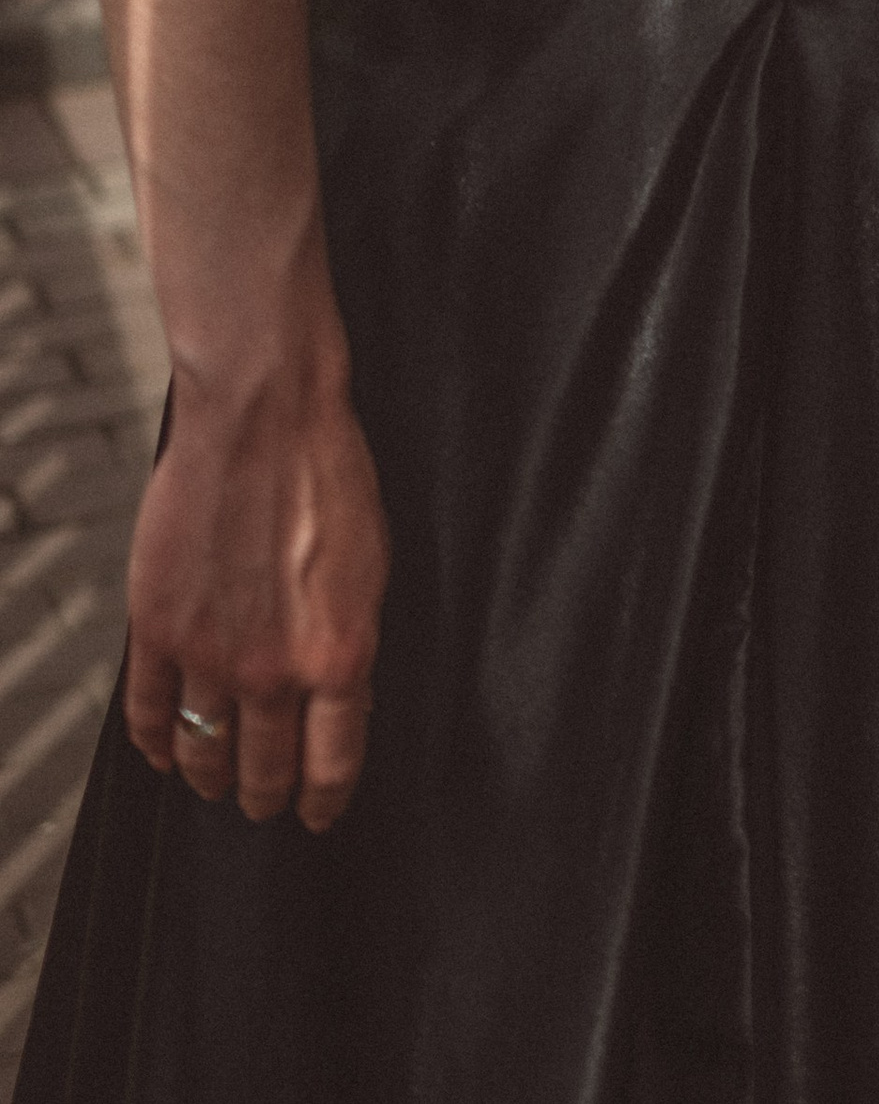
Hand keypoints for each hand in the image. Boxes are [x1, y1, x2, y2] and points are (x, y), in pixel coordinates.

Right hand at [124, 350, 388, 832]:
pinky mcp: (157, 628)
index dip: (322, 801)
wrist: (265, 419)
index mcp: (340, 655)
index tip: (316, 816)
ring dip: (209, 775)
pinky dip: (155, 741)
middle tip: (263, 802)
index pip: (332, 763)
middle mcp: (275, 669)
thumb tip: (341, 698)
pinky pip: (150, 710)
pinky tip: (161, 750)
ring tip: (215, 782)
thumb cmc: (330, 477)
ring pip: (204, 750)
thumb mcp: (371, 568)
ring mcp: (210, 653)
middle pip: (265, 769)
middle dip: (266, 794)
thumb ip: (350, 642)